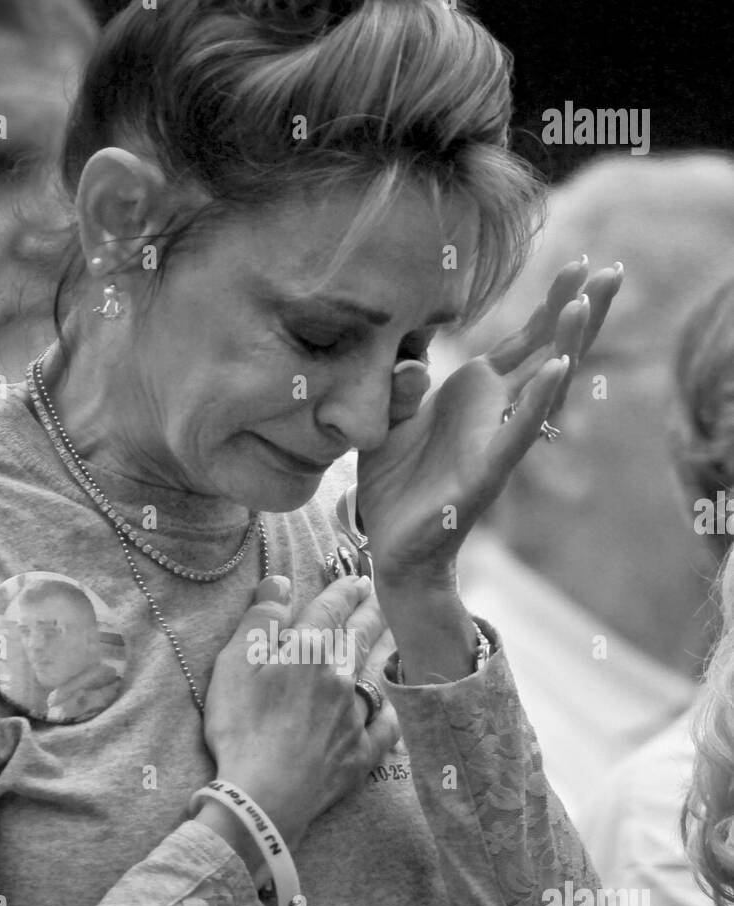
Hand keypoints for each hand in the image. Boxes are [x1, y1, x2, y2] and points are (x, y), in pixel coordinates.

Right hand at [203, 575, 399, 852]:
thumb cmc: (240, 728)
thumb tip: (282, 582)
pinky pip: (386, 725)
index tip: (357, 579)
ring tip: (393, 634)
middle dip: (372, 611)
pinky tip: (395, 702)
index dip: (344, 591)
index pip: (331, 610)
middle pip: (361, 636)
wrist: (263, 795)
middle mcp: (340, 677)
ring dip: (386, 649)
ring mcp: (355, 716)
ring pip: (378, 673)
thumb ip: (259, 620)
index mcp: (308, 652)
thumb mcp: (234, 665)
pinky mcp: (361, 753)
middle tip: (380, 596)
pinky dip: (391, 709)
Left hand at [356, 257, 624, 591]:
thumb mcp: (389, 418)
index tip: (580, 261)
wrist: (391, 545)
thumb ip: (402, 383)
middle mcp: (495, 413)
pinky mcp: (486, 473)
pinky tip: (558, 371)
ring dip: (568, 345)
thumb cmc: (396, 482)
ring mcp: (496, 441)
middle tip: (615, 268)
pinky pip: (517, 434)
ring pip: (544, 388)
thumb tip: (416, 363)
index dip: (551, 304)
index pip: (525, 342)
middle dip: (582, 312)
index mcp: (476, 394)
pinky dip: (538, 403)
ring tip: (586, 304)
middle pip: (551, 353)